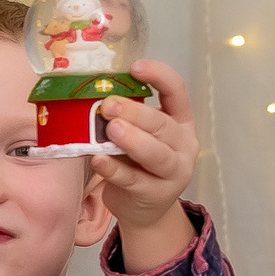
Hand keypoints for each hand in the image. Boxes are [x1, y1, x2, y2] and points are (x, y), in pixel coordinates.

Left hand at [94, 60, 199, 270]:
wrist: (145, 209)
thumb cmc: (138, 163)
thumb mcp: (139, 135)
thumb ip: (126, 118)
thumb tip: (90, 94)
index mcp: (181, 121)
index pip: (177, 92)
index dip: (159, 76)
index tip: (134, 66)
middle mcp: (183, 144)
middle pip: (163, 125)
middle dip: (135, 113)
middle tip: (108, 104)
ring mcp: (174, 172)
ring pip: (155, 154)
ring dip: (132, 140)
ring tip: (110, 129)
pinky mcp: (155, 194)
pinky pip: (133, 180)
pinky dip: (114, 170)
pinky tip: (98, 160)